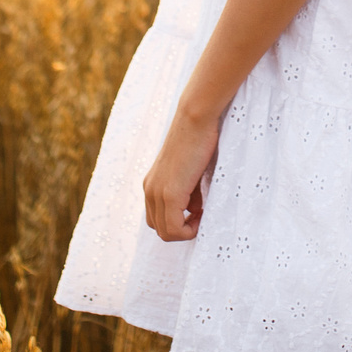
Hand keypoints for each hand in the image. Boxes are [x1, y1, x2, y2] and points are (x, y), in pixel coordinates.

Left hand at [142, 107, 220, 241]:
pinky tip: (201, 214)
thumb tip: (193, 211)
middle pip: (159, 229)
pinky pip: (173, 229)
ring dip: (186, 231)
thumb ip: (188, 192)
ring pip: (165, 232)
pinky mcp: (170, 194)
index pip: (157, 218)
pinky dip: (188, 230)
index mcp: (152, 183)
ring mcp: (157, 193)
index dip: (178, 222)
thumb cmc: (199, 139)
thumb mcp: (190, 171)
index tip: (198, 210)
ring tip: (202, 214)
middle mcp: (149, 189)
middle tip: (201, 214)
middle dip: (182, 229)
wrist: (195, 118)